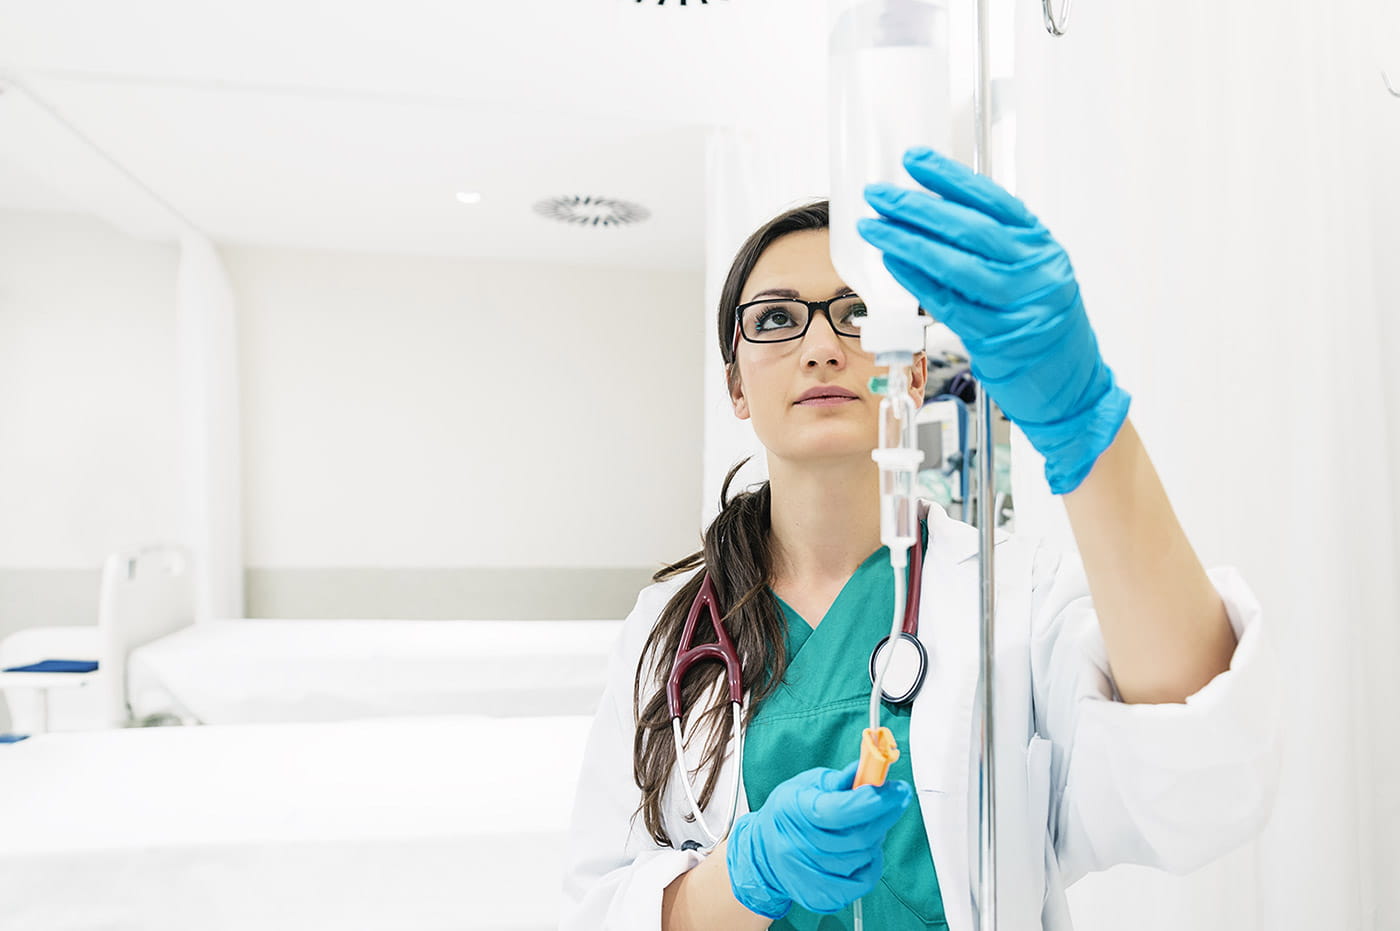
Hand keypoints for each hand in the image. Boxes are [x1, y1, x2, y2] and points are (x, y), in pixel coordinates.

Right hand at [726, 760, 911, 918]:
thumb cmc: (787, 814)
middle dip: (886, 815)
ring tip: (869, 825)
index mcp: (795, 811)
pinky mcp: (821, 896)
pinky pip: (863, 882)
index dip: (873, 801)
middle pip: (858, 837)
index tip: (897, 789)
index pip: (840, 810)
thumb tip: (869, 769)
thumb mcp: (806, 785)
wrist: (762, 854)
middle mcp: (799, 846)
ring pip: (863, 858)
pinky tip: (865, 851)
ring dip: (876, 838)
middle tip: (896, 800)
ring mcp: (810, 875)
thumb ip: (840, 779)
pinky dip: (872, 864)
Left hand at [856, 145, 1130, 494]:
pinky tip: (892, 263)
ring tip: (874, 226)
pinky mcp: (998, 339)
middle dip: (918, 208)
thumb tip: (937, 214)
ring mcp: (1018, 306)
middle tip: (880, 194)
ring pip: (955, 266)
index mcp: (1042, 247)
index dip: (951, 178)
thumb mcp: (1034, 275)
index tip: (914, 160)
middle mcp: (1035, 271)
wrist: (1073, 387)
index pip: (993, 201)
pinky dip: (917, 281)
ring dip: (907, 242)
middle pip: (970, 230)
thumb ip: (998, 247)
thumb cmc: (1044, 326)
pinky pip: (948, 304)